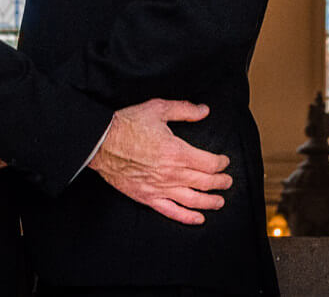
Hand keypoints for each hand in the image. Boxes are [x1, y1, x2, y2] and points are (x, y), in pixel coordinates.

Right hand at [88, 98, 231, 224]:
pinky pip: (172, 212)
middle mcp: (172, 173)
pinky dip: (187, 217)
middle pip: (205, 182)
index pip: (209, 163)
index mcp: (177, 152)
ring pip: (193, 200)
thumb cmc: (127, 125)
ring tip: (220, 202)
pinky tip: (198, 219)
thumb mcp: (158, 108)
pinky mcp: (148, 198)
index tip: (224, 161)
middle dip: (221, 182)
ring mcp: (160, 188)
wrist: (101, 142)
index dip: (221, 163)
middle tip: (227, 181)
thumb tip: (204, 110)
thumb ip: (184, 110)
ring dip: (211, 202)